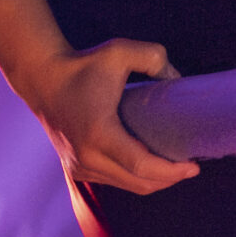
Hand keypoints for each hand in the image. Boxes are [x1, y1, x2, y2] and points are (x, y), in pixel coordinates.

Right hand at [33, 38, 199, 196]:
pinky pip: (113, 181)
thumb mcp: (119, 51)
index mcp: (99, 134)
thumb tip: (177, 79)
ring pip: (127, 186)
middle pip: (139, 182)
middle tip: (190, 166)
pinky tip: (151, 168)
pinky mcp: (76, 169)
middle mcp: (87, 157)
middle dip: (169, 179)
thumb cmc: (82, 65)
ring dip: (154, 181)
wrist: (42, 79)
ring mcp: (79, 167)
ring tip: (175, 167)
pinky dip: (135, 179)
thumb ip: (154, 57)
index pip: (142, 166)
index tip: (194, 165)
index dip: (172, 171)